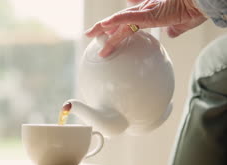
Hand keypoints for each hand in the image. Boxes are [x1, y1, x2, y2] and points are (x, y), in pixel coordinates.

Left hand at [85, 0, 206, 56]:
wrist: (202, 2)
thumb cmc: (195, 9)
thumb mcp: (182, 24)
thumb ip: (174, 30)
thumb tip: (170, 35)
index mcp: (151, 14)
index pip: (129, 22)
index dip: (116, 27)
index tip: (106, 32)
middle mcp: (145, 11)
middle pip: (118, 21)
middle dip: (103, 28)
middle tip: (89, 34)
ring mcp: (146, 12)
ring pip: (119, 20)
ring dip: (103, 27)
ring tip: (90, 33)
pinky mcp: (150, 13)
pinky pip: (130, 17)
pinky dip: (116, 21)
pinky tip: (105, 25)